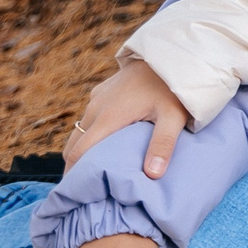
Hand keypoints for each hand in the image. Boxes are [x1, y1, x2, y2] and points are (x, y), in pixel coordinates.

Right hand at [63, 57, 185, 179]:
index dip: (73, 176)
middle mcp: (96, 108)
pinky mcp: (102, 91)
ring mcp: (97, 98)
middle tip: (83, 190)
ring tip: (93, 171)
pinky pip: (89, 118)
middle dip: (74, 168)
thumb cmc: (173, 87)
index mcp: (108, 118)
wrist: (170, 53)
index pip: (79, 154)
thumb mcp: (174, 117)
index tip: (73, 195)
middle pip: (74, 146)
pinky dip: (89, 134)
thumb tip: (152, 175)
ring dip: (82, 150)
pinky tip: (104, 144)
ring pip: (80, 132)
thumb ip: (163, 145)